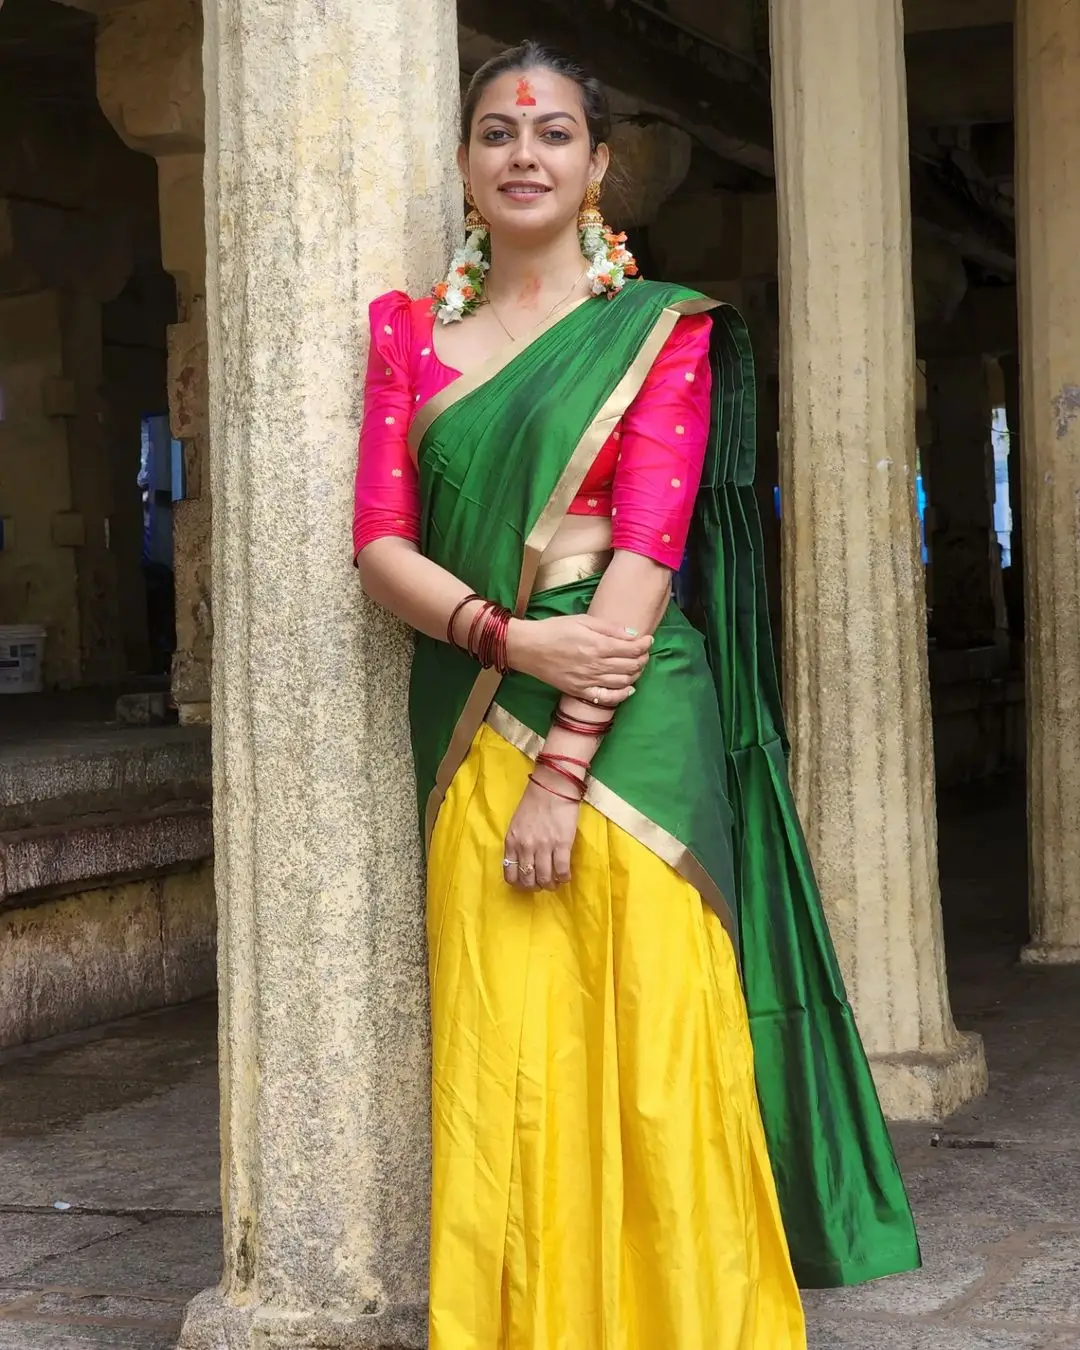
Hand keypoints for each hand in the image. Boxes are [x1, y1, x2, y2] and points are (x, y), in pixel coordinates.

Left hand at [502, 772, 581, 890]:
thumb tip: (523, 862)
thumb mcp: (516, 824)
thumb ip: (517, 843)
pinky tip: (565, 876)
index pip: (510, 874)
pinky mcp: (562, 844)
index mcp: (512, 841)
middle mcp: (525, 847)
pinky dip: (564, 878)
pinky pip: (562, 870)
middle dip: (535, 887)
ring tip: (555, 882)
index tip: (527, 882)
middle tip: (542, 883)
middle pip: (528, 879)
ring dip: (550, 885)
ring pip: (545, 878)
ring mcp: (543, 846)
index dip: (519, 883)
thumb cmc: (534, 802)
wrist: (552, 786)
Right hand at [507, 614, 651, 710]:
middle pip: (631, 666)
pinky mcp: (580, 691)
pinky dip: (622, 695)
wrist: (529, 648)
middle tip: (643, 652)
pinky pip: (607, 698)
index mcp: (598, 645)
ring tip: (637, 666)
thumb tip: (633, 635)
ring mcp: (589, 681)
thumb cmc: (554, 630)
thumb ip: (610, 628)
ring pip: (623, 682)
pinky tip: (628, 688)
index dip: (645, 644)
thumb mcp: (583, 620)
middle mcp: (596, 665)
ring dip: (635, 674)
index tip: (648, 640)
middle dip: (643, 658)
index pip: (632, 648)